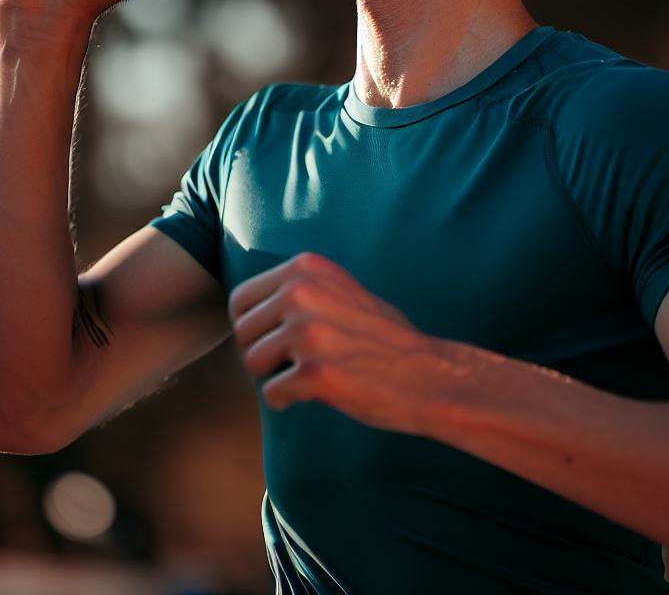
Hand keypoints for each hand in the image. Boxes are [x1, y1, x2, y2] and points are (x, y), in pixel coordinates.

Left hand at [229, 251, 446, 432]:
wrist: (428, 375)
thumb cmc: (384, 338)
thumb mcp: (340, 290)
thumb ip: (299, 289)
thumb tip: (244, 307)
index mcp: (307, 267)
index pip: (241, 299)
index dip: (252, 326)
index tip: (275, 340)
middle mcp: (303, 292)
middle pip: (242, 332)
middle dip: (261, 353)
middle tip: (293, 363)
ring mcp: (308, 332)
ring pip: (252, 362)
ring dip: (274, 376)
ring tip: (306, 376)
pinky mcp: (314, 373)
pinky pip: (272, 393)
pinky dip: (286, 400)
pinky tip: (313, 395)